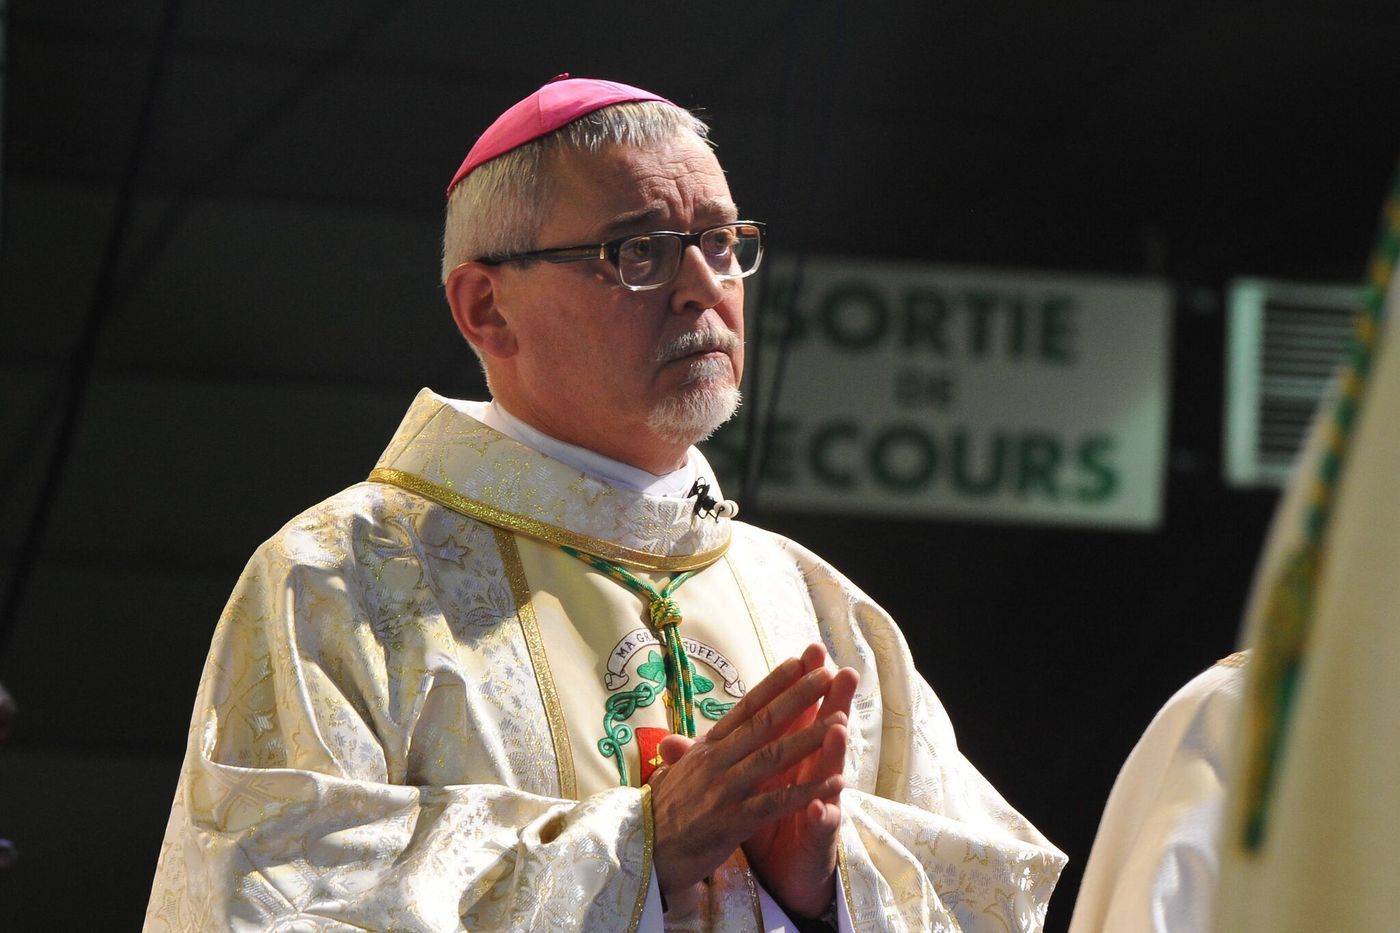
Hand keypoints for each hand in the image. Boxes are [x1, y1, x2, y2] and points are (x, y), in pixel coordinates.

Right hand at [646, 645, 853, 908]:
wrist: (642, 852)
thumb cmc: (663, 812)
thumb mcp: (675, 772)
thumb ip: (688, 753)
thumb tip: (680, 735)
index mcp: (707, 747)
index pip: (745, 708)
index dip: (773, 683)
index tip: (799, 662)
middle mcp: (717, 760)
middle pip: (764, 723)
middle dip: (798, 697)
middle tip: (826, 672)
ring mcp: (725, 789)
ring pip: (774, 756)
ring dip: (810, 737)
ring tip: (841, 719)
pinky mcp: (732, 821)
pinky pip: (776, 803)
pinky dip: (807, 792)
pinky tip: (835, 782)